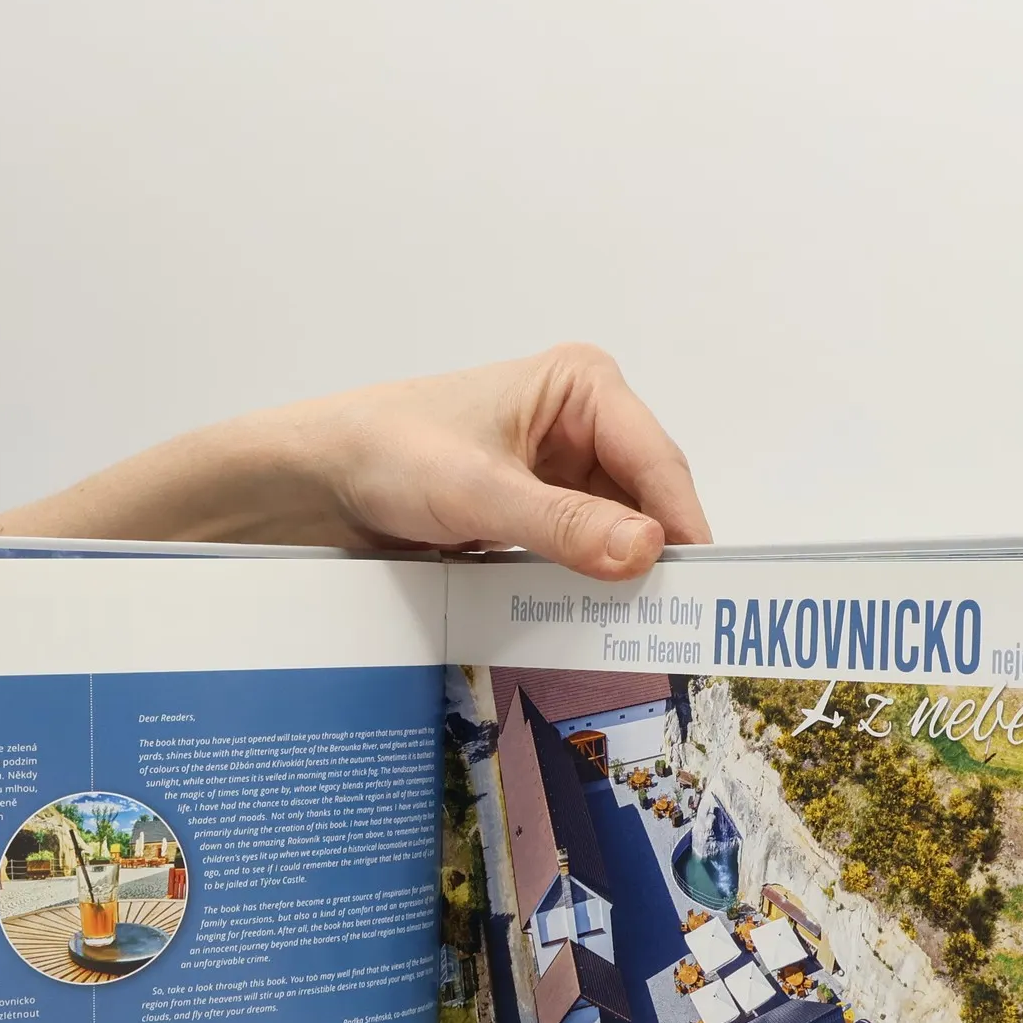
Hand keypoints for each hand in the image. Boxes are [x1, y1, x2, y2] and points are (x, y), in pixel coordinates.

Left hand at [0, 344, 709, 577]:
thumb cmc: (389, 456)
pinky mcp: (536, 509)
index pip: (658, 463)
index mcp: (583, 386)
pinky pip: (581, 552)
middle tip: (676, 629)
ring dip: (621, 579)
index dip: (684, 528)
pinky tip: (592, 624)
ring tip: (641, 637)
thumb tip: (646, 553)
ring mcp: (561, 469)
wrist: (314, 478)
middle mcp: (583, 421)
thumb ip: (563, 526)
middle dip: (656, 558)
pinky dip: (587, 585)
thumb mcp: (479, 493)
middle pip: (646, 500)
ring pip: (617, 533)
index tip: (707, 592)